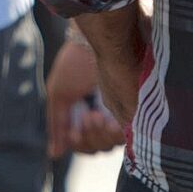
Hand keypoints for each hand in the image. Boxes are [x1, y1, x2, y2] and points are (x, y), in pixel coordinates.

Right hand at [46, 37, 123, 156]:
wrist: (97, 37)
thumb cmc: (77, 61)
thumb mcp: (61, 94)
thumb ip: (58, 124)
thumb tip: (54, 154)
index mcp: (96, 112)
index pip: (91, 144)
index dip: (81, 142)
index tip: (73, 131)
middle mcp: (114, 115)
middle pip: (102, 147)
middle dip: (90, 138)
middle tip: (88, 115)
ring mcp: (127, 112)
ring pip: (114, 144)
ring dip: (99, 135)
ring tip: (93, 114)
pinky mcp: (138, 108)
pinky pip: (127, 136)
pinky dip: (113, 133)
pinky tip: (101, 117)